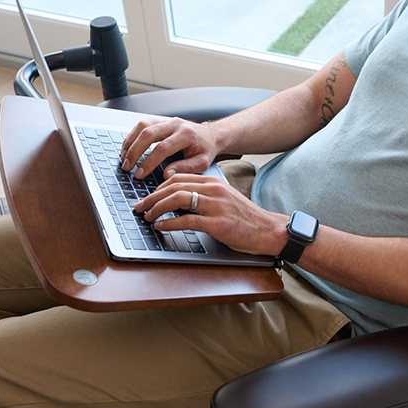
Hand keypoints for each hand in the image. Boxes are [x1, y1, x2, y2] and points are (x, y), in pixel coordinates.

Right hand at [119, 117, 219, 178]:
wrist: (211, 135)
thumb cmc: (206, 149)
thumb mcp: (202, 162)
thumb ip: (185, 168)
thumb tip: (166, 174)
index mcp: (186, 135)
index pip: (162, 148)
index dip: (148, 162)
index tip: (139, 174)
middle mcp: (175, 124)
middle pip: (148, 134)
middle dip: (134, 151)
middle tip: (127, 167)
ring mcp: (167, 120)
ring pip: (142, 126)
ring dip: (130, 142)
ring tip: (124, 158)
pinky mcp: (161, 120)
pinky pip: (142, 125)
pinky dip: (132, 136)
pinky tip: (127, 148)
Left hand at [133, 174, 287, 256]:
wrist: (267, 230)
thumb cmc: (244, 218)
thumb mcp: (223, 199)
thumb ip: (203, 196)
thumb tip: (176, 202)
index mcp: (212, 182)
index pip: (178, 178)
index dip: (157, 187)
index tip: (147, 197)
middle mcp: (213, 190)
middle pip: (174, 187)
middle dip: (152, 197)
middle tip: (140, 207)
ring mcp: (216, 206)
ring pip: (178, 199)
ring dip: (158, 207)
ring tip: (148, 216)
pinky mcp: (218, 223)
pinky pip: (188, 220)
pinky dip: (170, 223)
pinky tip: (161, 226)